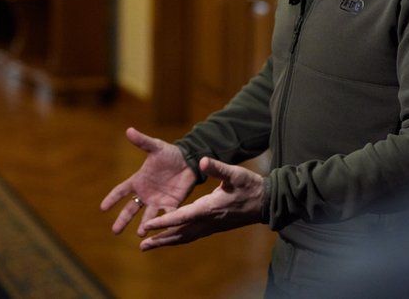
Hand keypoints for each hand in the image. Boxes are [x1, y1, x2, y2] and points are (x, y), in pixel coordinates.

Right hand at [100, 127, 196, 235]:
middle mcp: (146, 193)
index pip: (121, 191)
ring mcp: (158, 200)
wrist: (189, 161)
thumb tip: (129, 130)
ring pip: (147, 216)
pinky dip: (163, 223)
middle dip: (122, 220)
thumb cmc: (169, 153)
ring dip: (144, 225)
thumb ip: (142, 141)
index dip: (112, 198)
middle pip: (131, 209)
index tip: (102, 208)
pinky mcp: (172, 204)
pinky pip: (166, 215)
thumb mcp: (155, 147)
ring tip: (140, 234)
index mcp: (139, 180)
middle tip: (115, 231)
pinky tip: (160, 231)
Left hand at [138, 157, 264, 251]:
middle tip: (142, 245)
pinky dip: (179, 238)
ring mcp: (212, 226)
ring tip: (149, 246)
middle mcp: (208, 220)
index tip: (148, 226)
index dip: (164, 221)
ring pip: (185, 237)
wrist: (266, 202)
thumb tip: (202, 161)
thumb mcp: (235, 173)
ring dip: (167, 241)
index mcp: (209, 207)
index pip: (182, 216)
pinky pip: (192, 236)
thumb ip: (217, 168)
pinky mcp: (214, 227)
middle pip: (180, 233)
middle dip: (161, 238)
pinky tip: (171, 238)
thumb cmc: (251, 186)